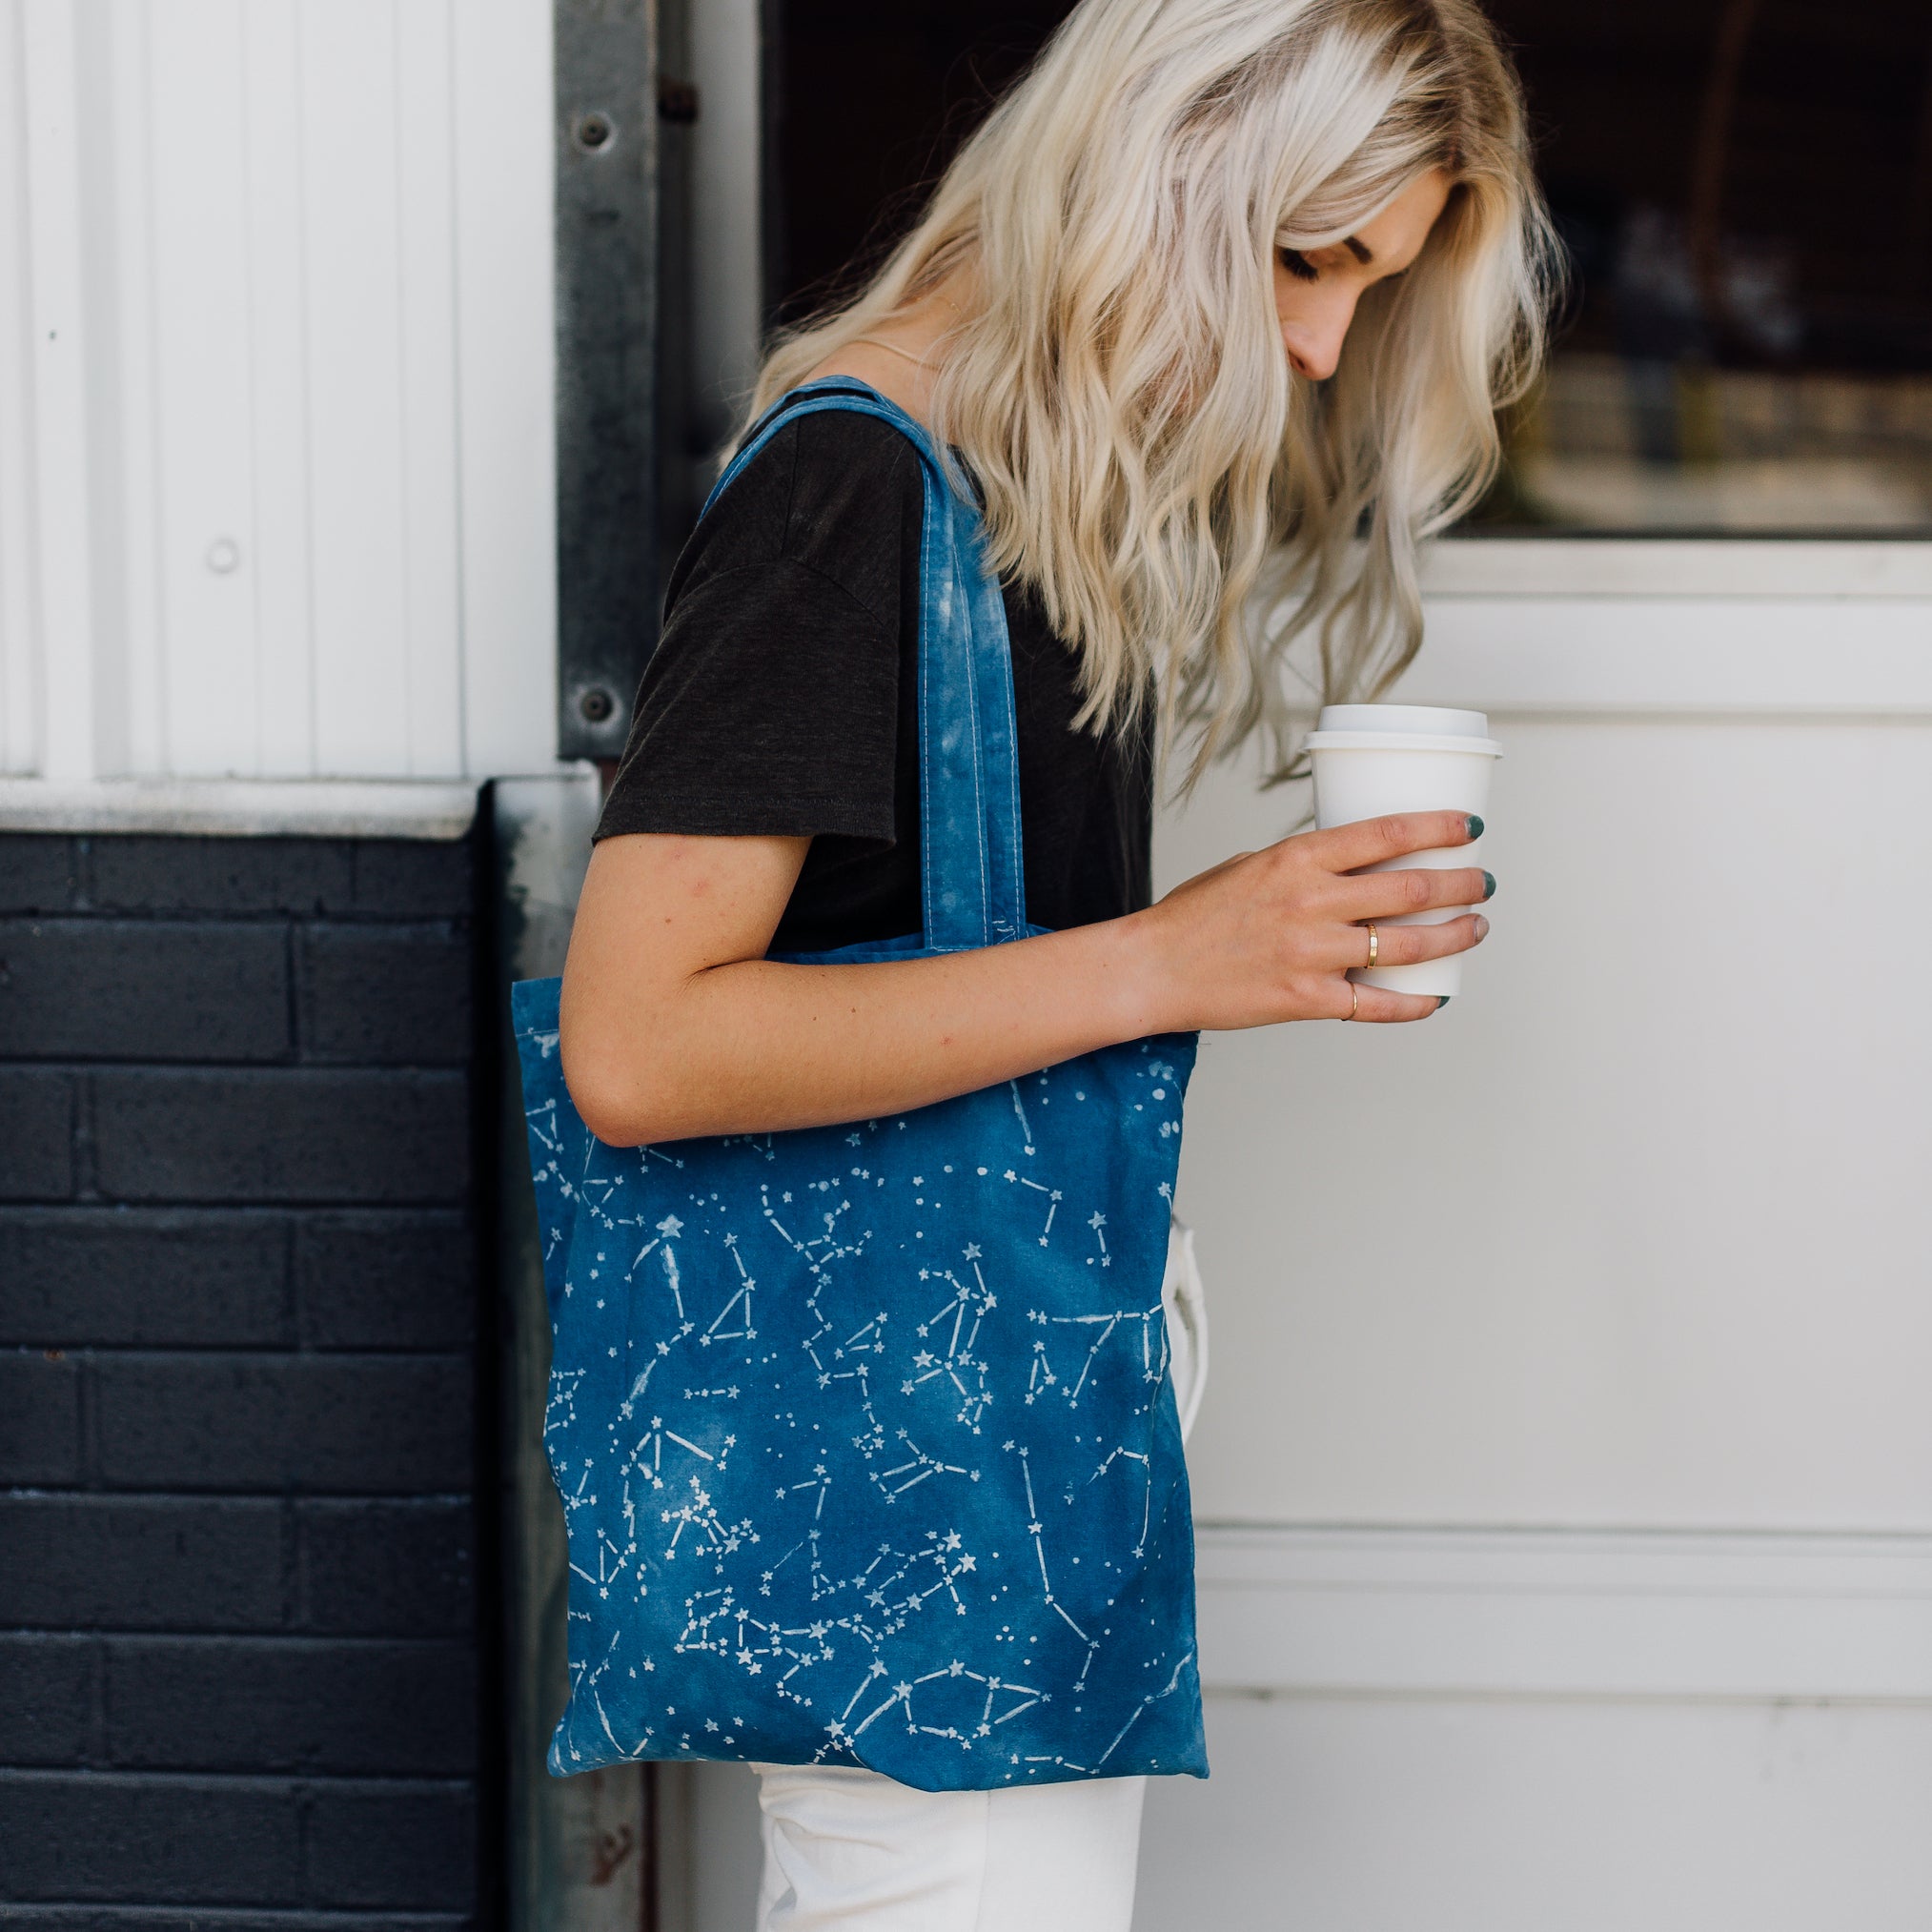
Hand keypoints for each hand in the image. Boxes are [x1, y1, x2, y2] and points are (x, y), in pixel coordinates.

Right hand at [1132, 811, 1490, 1029]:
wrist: (1154, 968)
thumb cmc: (1195, 916)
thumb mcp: (1248, 866)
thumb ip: (1302, 867)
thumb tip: (1351, 869)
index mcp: (1297, 858)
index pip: (1387, 834)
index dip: (1440, 829)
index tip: (1470, 827)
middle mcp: (1311, 902)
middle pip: (1413, 889)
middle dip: (1463, 884)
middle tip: (1483, 882)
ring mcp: (1312, 954)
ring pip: (1409, 945)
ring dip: (1455, 936)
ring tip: (1476, 927)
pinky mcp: (1307, 1000)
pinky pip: (1378, 1005)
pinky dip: (1416, 1003)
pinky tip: (1437, 996)